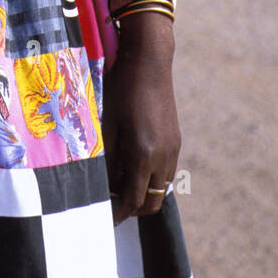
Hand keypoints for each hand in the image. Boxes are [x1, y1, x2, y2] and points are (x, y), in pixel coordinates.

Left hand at [101, 19, 179, 224]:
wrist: (149, 61)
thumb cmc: (121, 89)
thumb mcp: (108, 124)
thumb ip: (107, 158)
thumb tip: (102, 183)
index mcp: (144, 155)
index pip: (133, 200)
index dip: (117, 212)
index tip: (103, 216)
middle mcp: (164, 157)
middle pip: (152, 202)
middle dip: (131, 208)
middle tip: (109, 202)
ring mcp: (173, 149)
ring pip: (161, 188)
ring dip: (142, 193)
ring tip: (118, 182)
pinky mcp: (176, 140)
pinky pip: (165, 171)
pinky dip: (150, 177)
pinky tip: (131, 164)